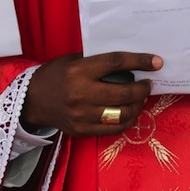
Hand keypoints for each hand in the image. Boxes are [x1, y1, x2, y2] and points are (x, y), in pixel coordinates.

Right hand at [21, 52, 162, 135]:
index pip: (115, 63)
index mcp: (79, 71)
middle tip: (149, 83)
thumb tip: (127, 61)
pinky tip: (130, 112)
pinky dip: (126, 121)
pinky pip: (112, 129)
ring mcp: (82, 115)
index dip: (139, 61)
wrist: (32, 101)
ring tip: (140, 98)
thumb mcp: (72, 60)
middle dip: (142, 89)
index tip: (156, 61)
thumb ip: (96, 61)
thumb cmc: (55, 74)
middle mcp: (81, 94)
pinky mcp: (82, 130)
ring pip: (121, 114)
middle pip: (122, 93)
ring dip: (137, 106)